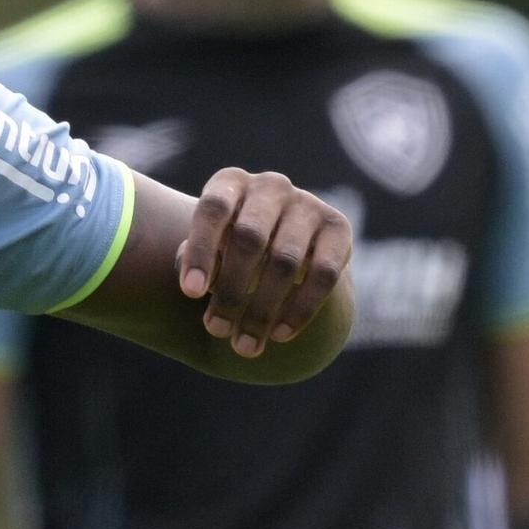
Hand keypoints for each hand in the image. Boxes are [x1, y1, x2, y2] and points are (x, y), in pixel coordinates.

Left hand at [176, 168, 351, 357]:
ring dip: (262, 309)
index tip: (190, 294)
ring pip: (285, 261)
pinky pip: (323, 273)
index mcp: (230, 182)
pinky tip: (280, 334)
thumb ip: (195, 258)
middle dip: (231, 290)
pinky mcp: (339, 228)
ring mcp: (308, 203)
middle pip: (249, 238)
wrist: (283, 243)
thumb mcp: (208, 247)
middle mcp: (270, 186)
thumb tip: (201, 282)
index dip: (201, 251)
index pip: (213, 210)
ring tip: (244, 345)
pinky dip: (300, 308)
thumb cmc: (228, 247)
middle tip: (216, 330)